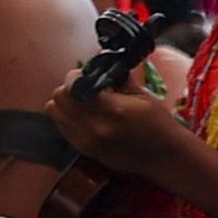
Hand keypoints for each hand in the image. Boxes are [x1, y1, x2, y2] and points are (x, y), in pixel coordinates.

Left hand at [46, 71, 192, 178]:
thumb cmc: (157, 123)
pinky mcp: (83, 150)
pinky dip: (66, 117)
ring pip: (54, 112)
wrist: (163, 156)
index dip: (75, 77)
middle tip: (84, 86)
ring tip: (82, 101)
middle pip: (58, 99)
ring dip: (64, 103)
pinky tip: (84, 115)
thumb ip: (117, 78)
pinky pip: (60, 126)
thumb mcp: (142, 95)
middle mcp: (95, 127)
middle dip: (69, 88)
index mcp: (112, 110)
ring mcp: (86, 141)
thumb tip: (101, 60)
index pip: (73, 87)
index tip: (85, 74)